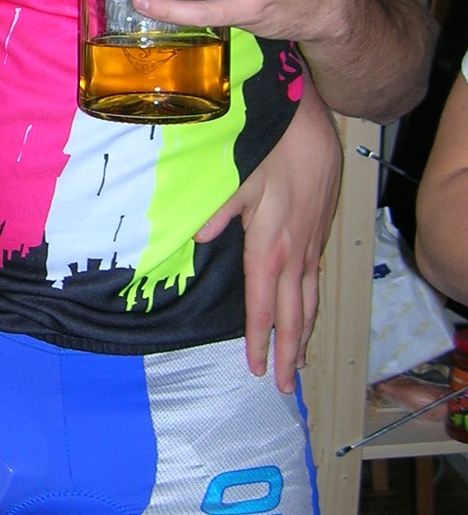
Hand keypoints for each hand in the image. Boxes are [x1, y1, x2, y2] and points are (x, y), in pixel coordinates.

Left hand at [195, 86, 341, 391]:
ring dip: (305, 335)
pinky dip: (311, 308)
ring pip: (310, 302)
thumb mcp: (235, 178)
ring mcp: (310, 246)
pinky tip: (306, 315)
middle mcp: (295, 255)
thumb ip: (215, 213)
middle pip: (294, 315)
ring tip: (300, 364)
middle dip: (290, 353)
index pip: (264, 305)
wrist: (311, 128)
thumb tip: (196, 240)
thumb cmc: (269, 151)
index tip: (258, 369)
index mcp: (270, 247)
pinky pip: (315, 283)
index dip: (261, 340)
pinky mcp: (318, 236)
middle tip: (286, 387)